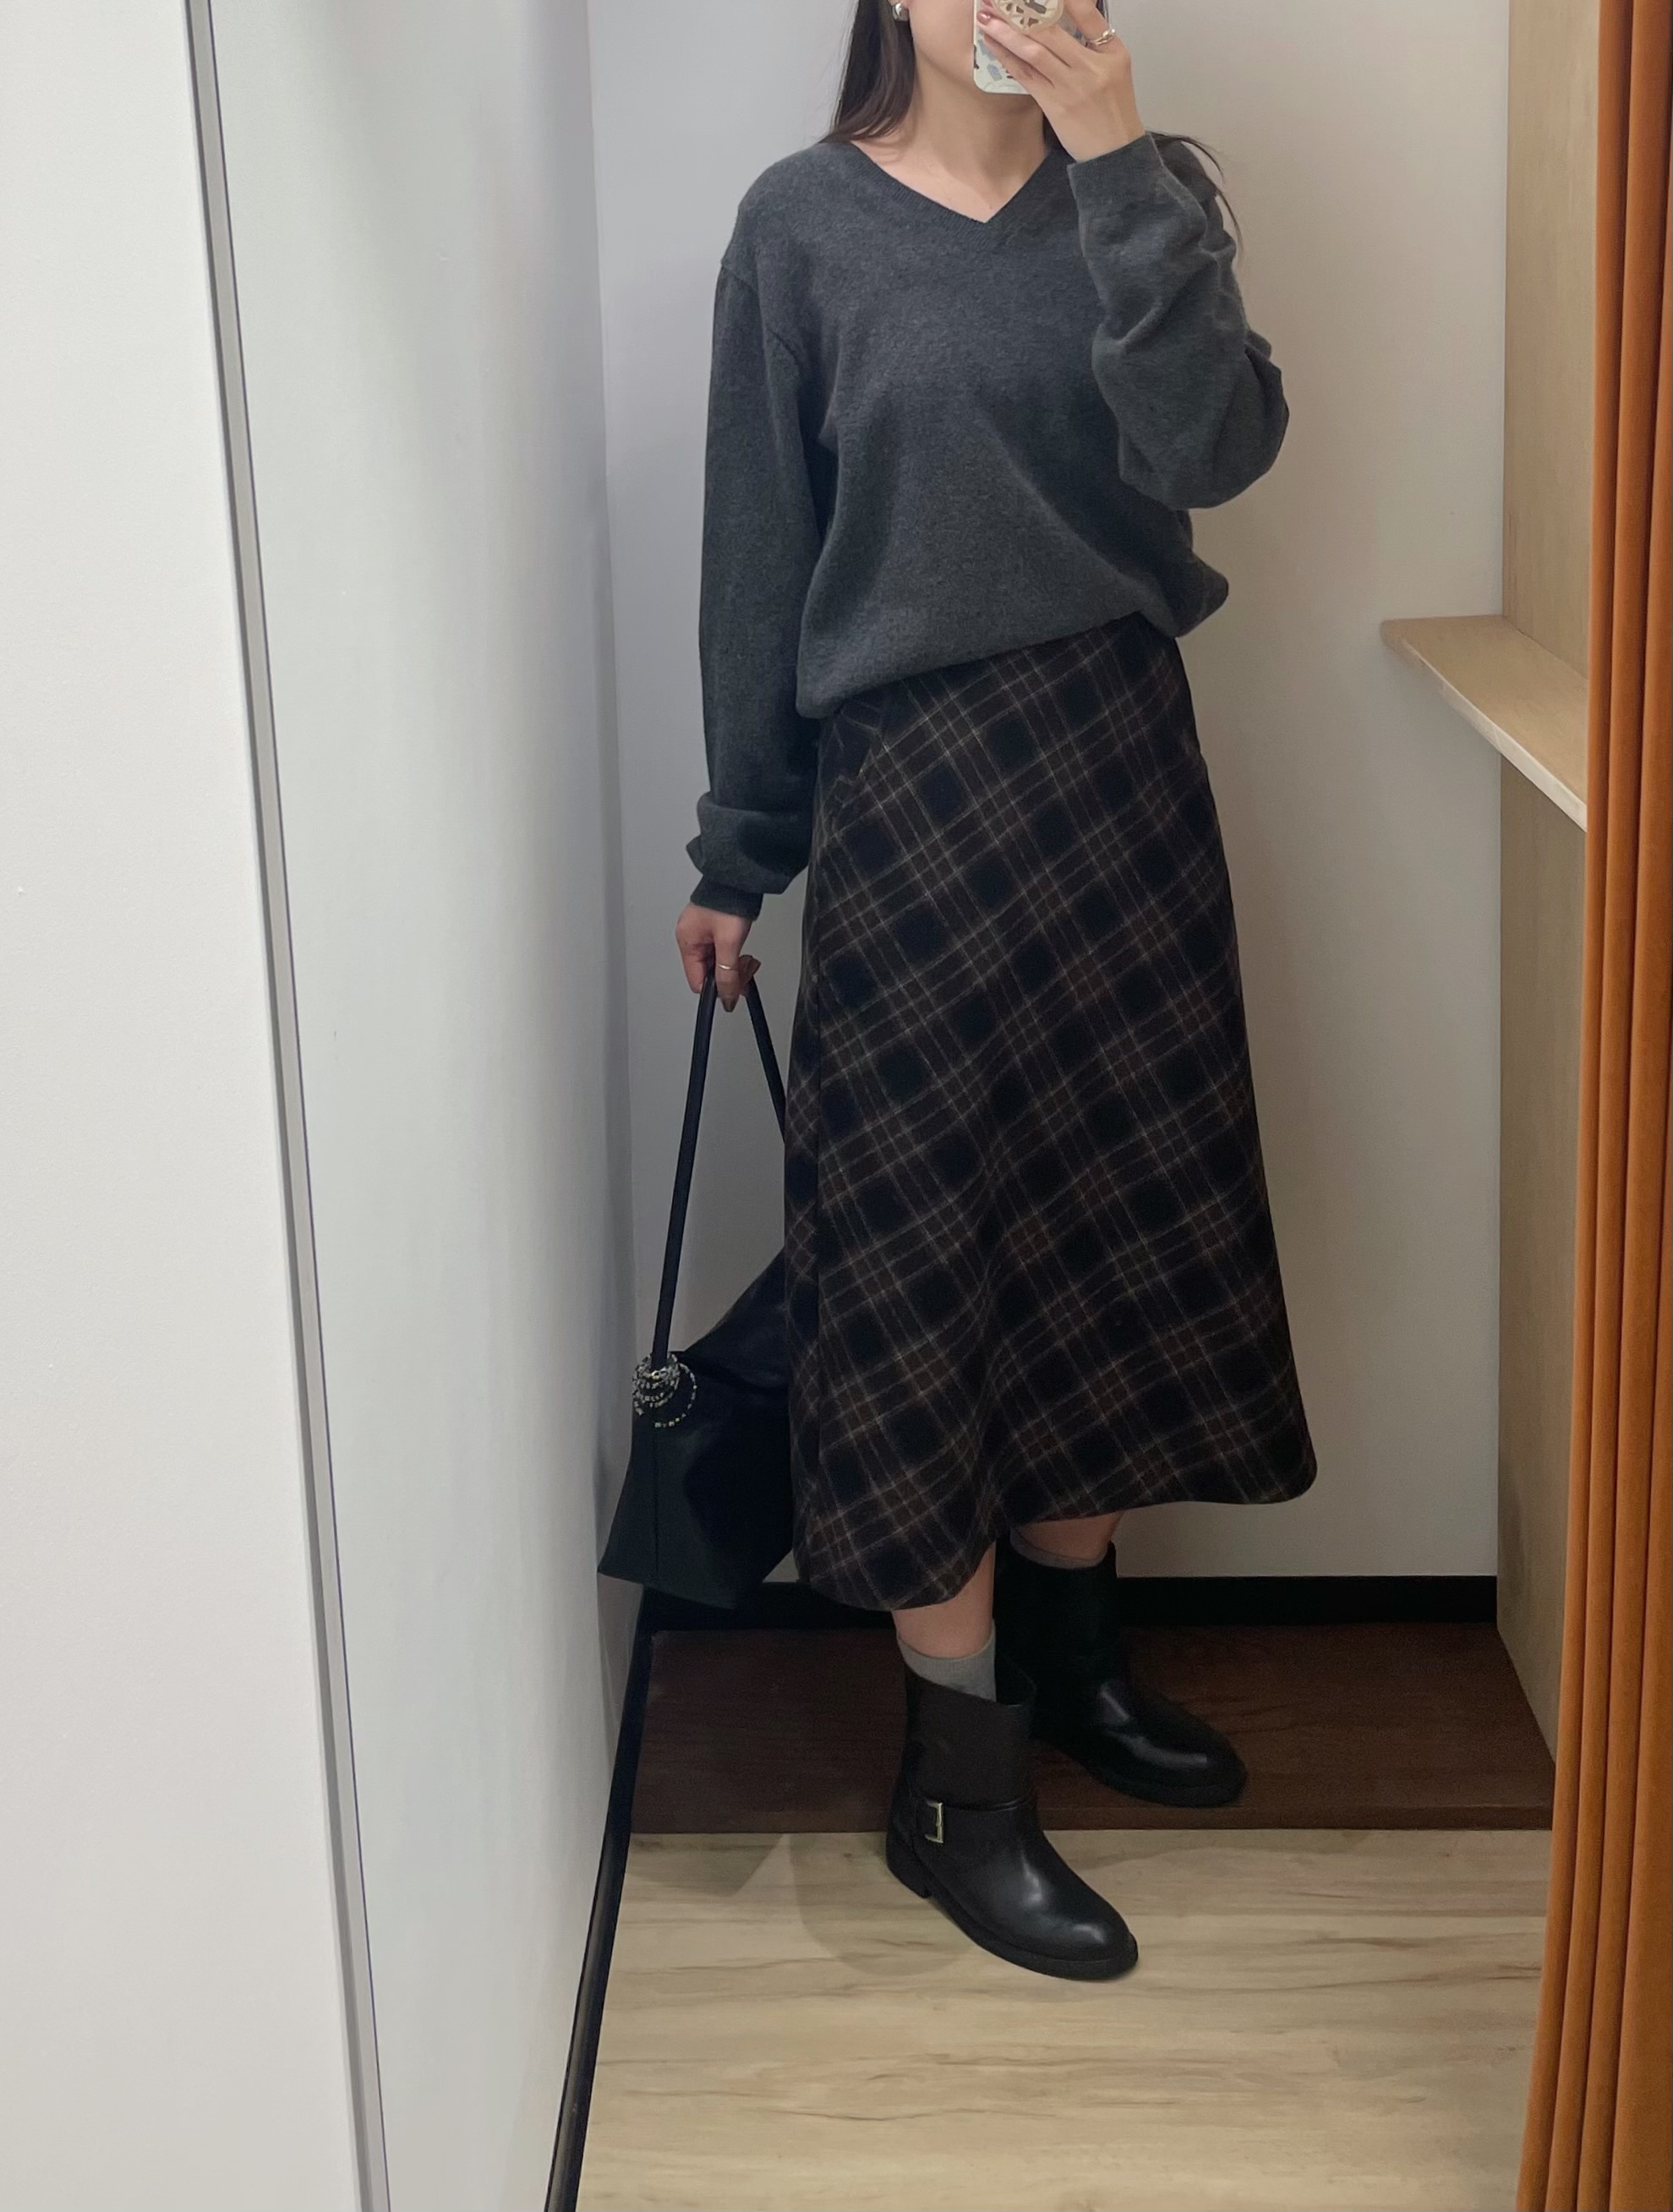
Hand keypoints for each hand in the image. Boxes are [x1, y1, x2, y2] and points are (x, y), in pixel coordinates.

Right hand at [676, 902, 759, 1010]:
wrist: (739, 877)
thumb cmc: (729, 900)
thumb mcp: (729, 943)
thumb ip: (728, 974)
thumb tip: (727, 996)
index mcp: (687, 940)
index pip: (697, 980)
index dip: (716, 989)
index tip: (733, 991)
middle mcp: (691, 936)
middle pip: (708, 972)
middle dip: (729, 975)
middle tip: (745, 971)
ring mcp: (702, 931)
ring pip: (717, 961)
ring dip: (734, 965)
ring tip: (747, 959)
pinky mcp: (714, 925)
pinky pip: (721, 949)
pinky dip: (734, 954)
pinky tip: (743, 951)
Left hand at [975, 0, 1143, 163]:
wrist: (1114, 152)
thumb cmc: (1114, 109)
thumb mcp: (1115, 66)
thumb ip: (1094, 40)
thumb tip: (1066, 14)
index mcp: (1111, 52)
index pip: (1086, 12)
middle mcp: (1090, 66)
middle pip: (1052, 29)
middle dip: (1021, 10)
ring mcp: (1070, 86)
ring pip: (1034, 51)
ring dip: (1006, 32)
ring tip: (986, 17)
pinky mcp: (1054, 105)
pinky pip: (1026, 76)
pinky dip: (1007, 57)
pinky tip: (992, 44)